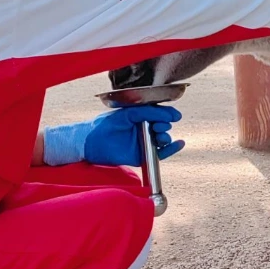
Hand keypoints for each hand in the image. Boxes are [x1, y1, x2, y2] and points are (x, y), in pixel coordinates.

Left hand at [42, 106, 183, 166]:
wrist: (90, 143)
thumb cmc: (105, 125)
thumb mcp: (127, 114)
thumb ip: (146, 112)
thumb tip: (165, 114)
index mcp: (139, 116)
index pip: (158, 113)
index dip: (168, 114)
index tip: (175, 116)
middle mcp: (143, 129)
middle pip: (162, 126)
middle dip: (165, 125)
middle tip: (159, 126)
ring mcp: (143, 142)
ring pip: (162, 140)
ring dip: (166, 137)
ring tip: (160, 136)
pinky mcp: (142, 156)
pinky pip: (160, 153)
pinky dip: (171, 150)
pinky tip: (179, 144)